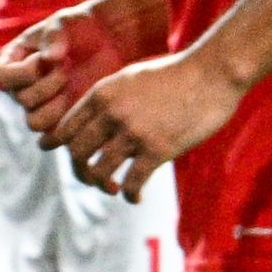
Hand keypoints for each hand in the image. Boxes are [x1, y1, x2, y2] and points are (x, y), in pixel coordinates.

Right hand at [0, 0, 141, 141]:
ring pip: (34, 122)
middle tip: (67, 70)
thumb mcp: (65, 22)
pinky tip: (82, 105)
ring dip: (54, 108)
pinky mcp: (64, 120)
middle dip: (46, 86)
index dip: (24, 72)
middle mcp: (23, 86)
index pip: (4, 77)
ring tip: (73, 89)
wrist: (111, 41)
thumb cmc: (82, 26)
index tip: (46, 58)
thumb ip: (54, 35)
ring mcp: (43, 105)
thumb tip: (50, 58)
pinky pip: (55, 136)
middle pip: (22, 101)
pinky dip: (66, 127)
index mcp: (14, 61)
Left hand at [55, 47, 237, 199]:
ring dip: (103, 186)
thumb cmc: (173, 75)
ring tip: (114, 189)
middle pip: (76, 153)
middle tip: (92, 179)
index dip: (59, 146)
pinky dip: (130, 195)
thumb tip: (92, 120)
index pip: (64, 128)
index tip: (66, 156)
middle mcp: (111, 114)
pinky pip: (131, 183)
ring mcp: (133, 132)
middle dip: (80, 171)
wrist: (211, 74)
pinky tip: (136, 196)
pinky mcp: (158, 150)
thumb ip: (108, 98)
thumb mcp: (129, 78)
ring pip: (99, 172)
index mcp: (101, 94)